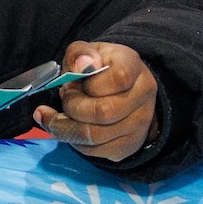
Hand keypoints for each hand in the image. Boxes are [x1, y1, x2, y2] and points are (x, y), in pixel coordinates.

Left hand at [37, 41, 157, 161]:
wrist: (121, 90)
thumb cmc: (98, 68)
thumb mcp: (86, 52)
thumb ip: (80, 53)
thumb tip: (83, 65)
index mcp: (134, 68)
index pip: (118, 79)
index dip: (89, 84)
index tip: (73, 82)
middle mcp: (143, 97)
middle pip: (104, 113)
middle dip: (72, 107)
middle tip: (65, 98)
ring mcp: (139, 125)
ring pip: (96, 137)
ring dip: (67, 127)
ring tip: (59, 115)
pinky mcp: (128, 147)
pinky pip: (94, 151)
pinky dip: (73, 141)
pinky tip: (68, 128)